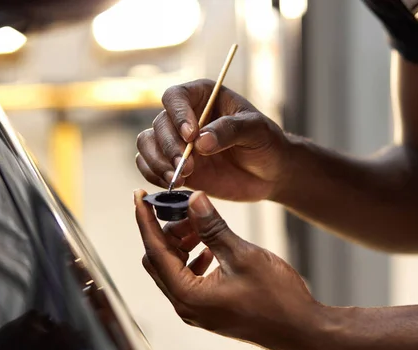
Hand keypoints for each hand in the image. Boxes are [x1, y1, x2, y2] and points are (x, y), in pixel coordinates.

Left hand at [134, 189, 324, 349]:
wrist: (302, 330)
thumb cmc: (277, 298)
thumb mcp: (242, 255)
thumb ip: (213, 227)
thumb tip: (193, 200)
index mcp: (188, 295)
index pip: (154, 251)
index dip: (145, 220)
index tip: (138, 196)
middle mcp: (186, 306)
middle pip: (159, 261)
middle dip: (166, 231)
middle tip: (184, 209)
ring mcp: (197, 310)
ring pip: (173, 269)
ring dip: (181, 244)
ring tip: (201, 227)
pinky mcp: (210, 309)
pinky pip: (188, 279)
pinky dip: (193, 258)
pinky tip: (211, 248)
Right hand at [136, 79, 289, 201]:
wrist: (270, 172)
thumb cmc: (266, 142)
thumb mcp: (256, 130)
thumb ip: (230, 131)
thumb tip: (200, 141)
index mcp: (202, 96)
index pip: (175, 97)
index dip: (178, 115)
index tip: (190, 136)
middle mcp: (184, 116)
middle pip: (159, 124)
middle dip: (169, 146)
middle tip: (187, 166)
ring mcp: (177, 142)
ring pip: (147, 144)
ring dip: (156, 161)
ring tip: (177, 178)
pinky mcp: (174, 165)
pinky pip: (149, 166)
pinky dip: (153, 175)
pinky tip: (172, 184)